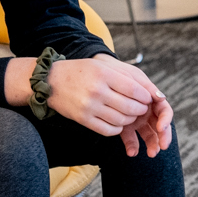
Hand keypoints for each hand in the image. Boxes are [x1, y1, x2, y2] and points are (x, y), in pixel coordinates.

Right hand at [46, 54, 173, 156]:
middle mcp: (96, 91)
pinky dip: (118, 128)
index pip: (133, 89)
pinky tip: (118, 122)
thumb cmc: (79, 71)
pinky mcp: (83, 120)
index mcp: (103, 75)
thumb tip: (148, 91)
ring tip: (130, 114)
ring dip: (131, 119)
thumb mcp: (101, 66)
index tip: (147, 98)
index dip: (145, 96)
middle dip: (141, 109)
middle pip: (130, 107)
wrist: (50, 81)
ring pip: (121, 120)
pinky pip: (108, 130)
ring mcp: (89, 107)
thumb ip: (123, 76)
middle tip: (142, 108)